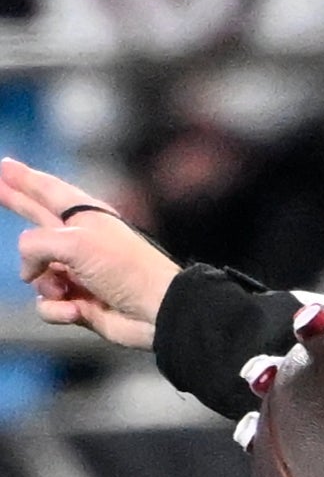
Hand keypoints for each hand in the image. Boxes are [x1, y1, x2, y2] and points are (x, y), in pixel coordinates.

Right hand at [2, 157, 178, 348]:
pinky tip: (78, 309)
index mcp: (87, 217)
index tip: (5, 165)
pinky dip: (58, 309)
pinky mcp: (78, 301)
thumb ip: (35, 244)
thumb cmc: (124, 268)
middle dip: (16, 203)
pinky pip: (47, 305)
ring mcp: (79, 272)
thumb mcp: (74, 242)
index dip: (24, 179)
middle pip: (37, 218)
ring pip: (36, 274)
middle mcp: (81, 241)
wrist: (156, 311)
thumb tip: (30, 273)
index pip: (48, 191)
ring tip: (67, 289)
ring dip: (46, 284)